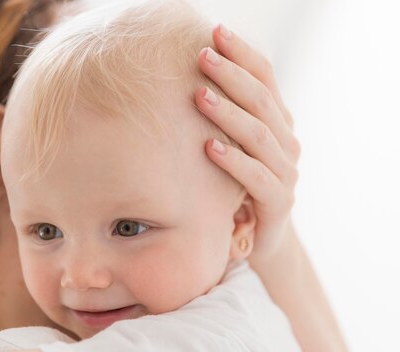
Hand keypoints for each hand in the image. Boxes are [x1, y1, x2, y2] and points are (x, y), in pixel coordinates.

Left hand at [195, 24, 300, 261]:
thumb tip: (185, 76)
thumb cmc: (237, 184)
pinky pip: (256, 178)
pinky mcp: (278, 202)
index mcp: (278, 121)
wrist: (259, 237)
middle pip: (262, 100)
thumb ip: (223, 115)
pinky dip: (233, 161)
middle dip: (231, 75)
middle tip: (202, 56)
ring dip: (229, 113)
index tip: (215, 32)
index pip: (266, 77)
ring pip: (260, 135)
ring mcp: (286, 172)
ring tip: (199, 95)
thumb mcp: (233, 145)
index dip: (243, 53)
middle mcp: (286, 142)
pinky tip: (209, 147)